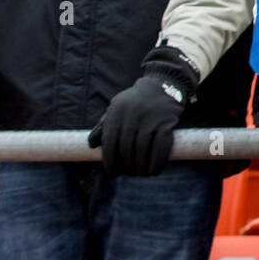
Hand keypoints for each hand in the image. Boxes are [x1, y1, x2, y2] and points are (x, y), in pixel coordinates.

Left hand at [87, 46, 198, 175]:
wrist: (164, 85)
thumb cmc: (136, 102)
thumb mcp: (117, 108)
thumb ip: (104, 125)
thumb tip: (91, 144)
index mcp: (117, 111)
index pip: (110, 142)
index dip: (110, 161)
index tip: (114, 172)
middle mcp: (133, 114)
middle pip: (126, 149)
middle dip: (127, 166)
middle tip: (130, 173)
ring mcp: (151, 118)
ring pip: (142, 150)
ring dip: (141, 167)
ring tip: (141, 174)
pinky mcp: (167, 123)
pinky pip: (161, 147)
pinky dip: (157, 162)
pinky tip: (154, 171)